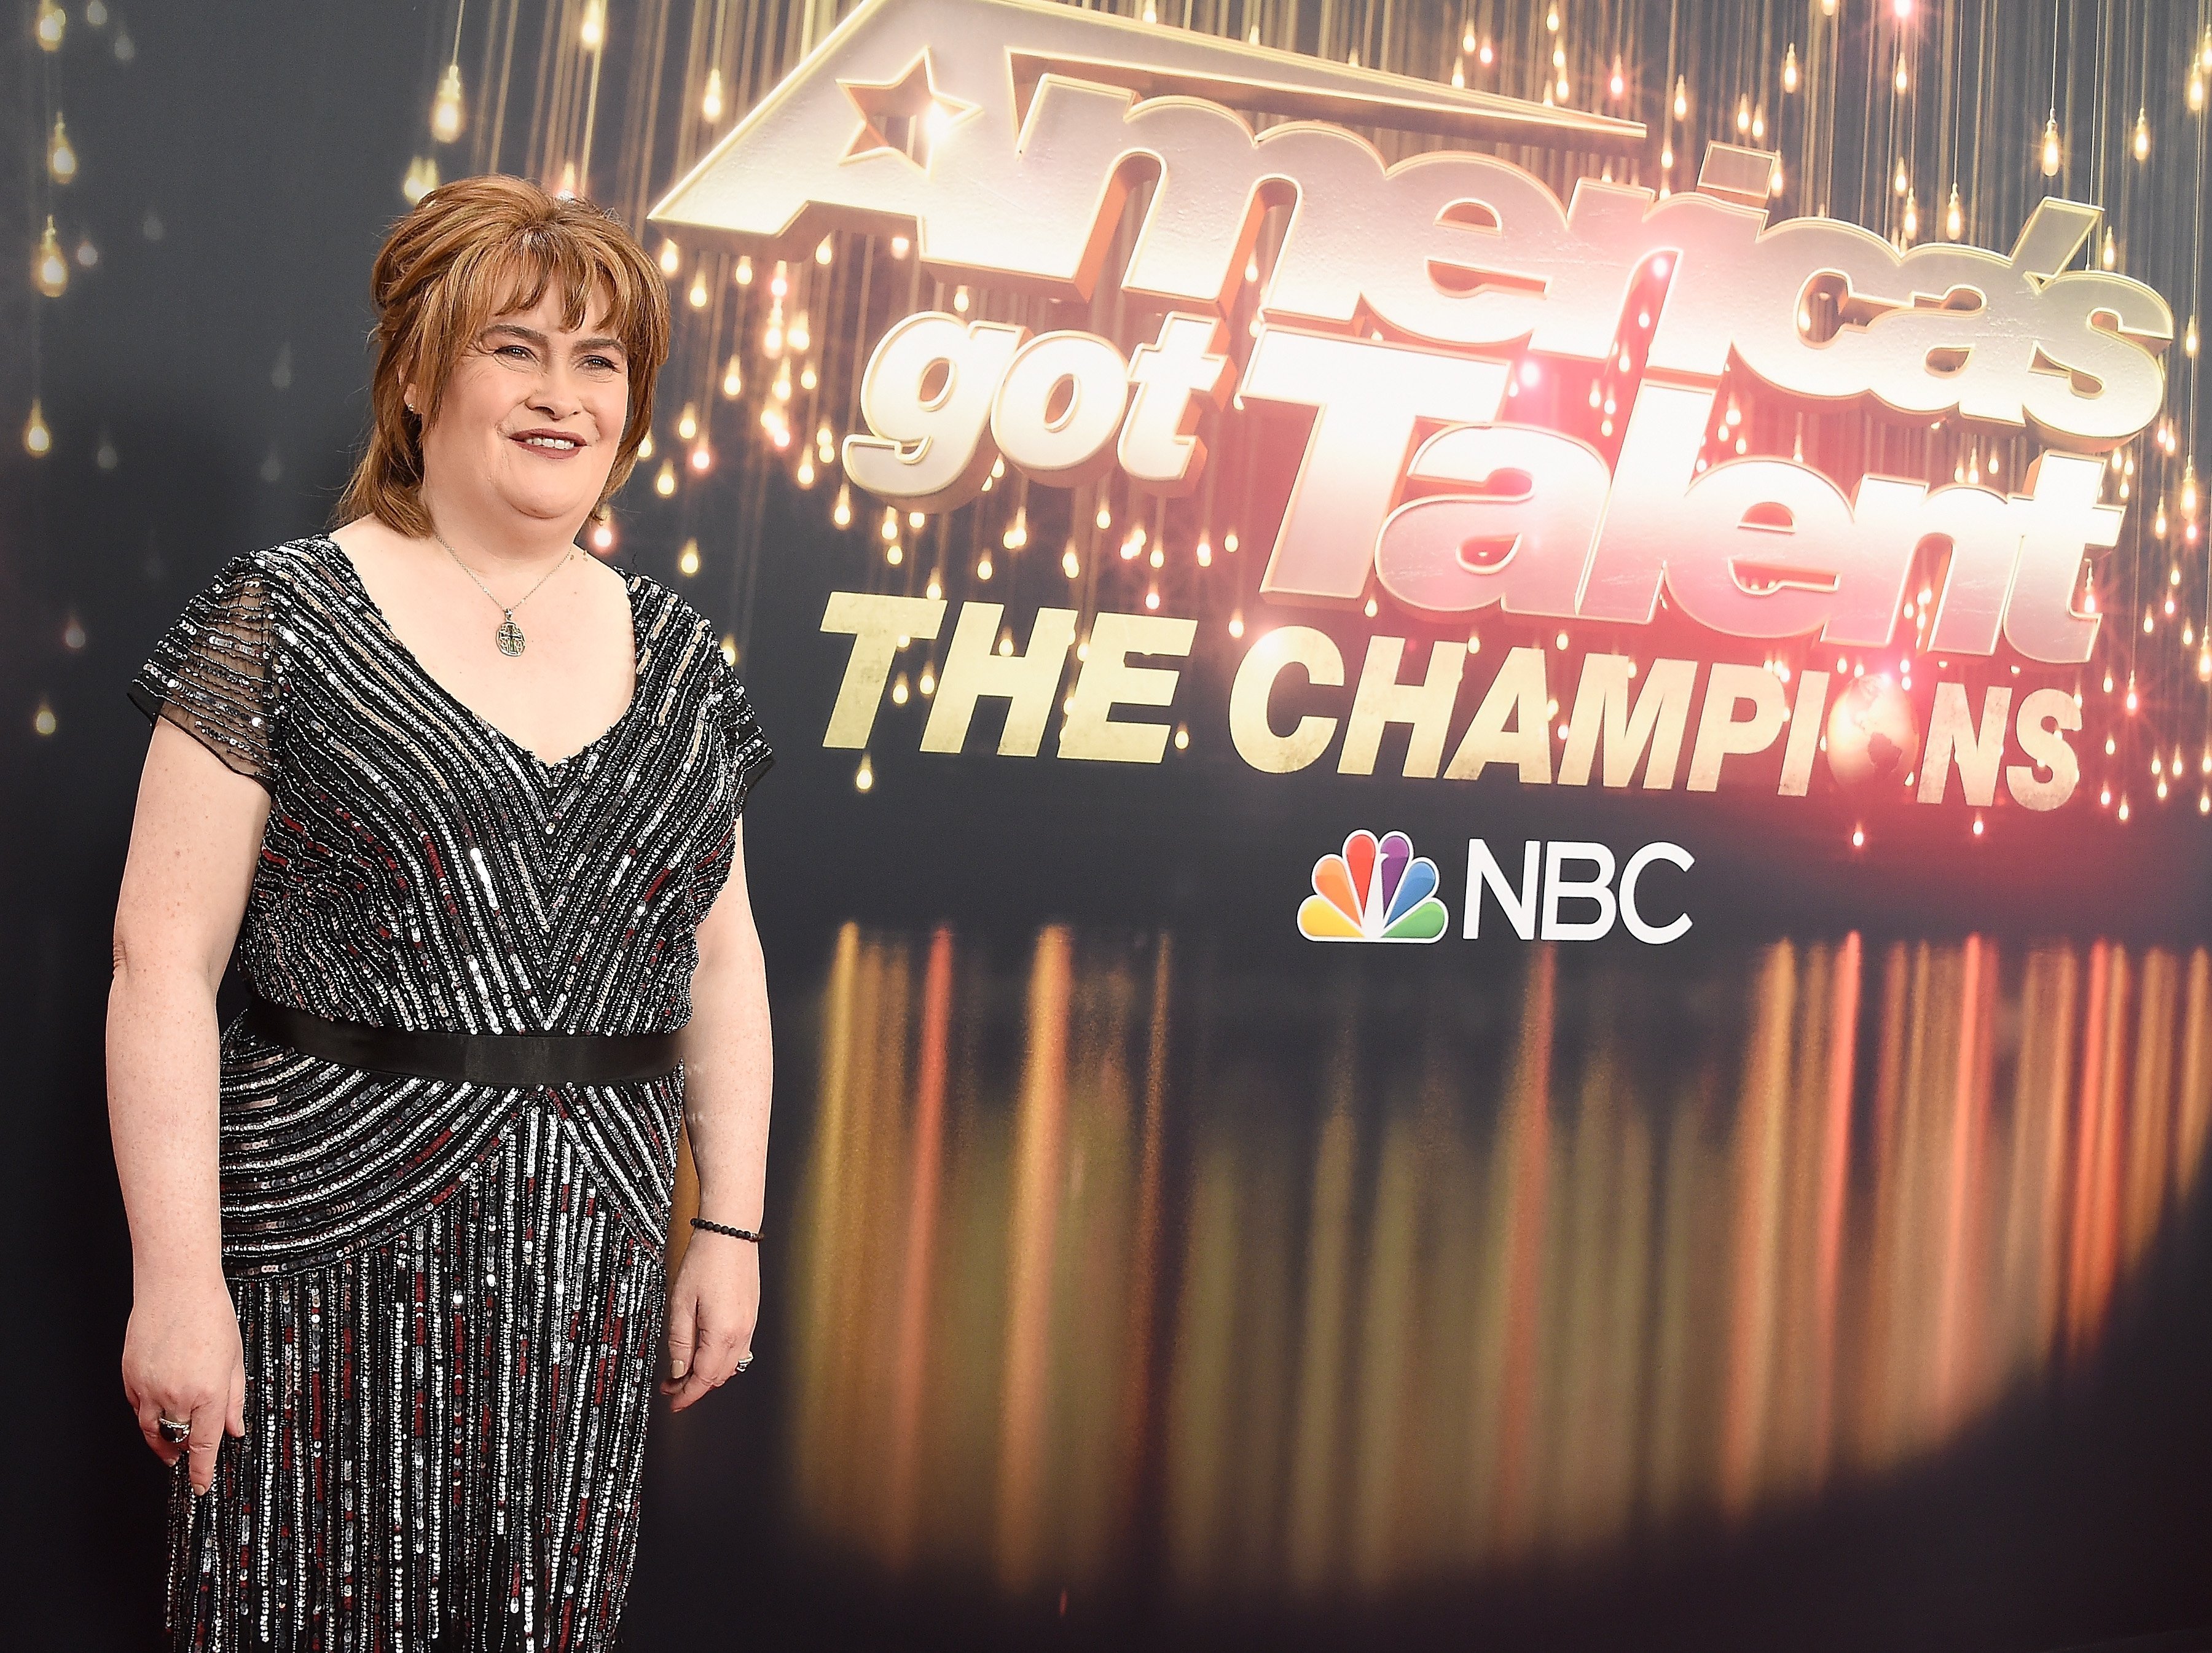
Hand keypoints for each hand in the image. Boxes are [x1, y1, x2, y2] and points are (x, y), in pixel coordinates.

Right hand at [122, 1273, 244, 1494]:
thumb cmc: (210, 1315)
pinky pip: (137, 1407)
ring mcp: (148, 1387)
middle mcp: (176, 1395)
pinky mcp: (129, 1377)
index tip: (199, 1488)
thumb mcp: (235, 1359)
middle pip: (175, 1441)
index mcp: (209, 1392)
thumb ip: (235, 1398)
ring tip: (170, 1445)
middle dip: (181, 1455)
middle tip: (187, 1460)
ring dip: (161, 1441)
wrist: (175, 1287)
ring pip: (150, 1430)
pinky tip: (158, 1410)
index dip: (200, 1472)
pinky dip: (148, 1415)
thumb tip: (234, 1430)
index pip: (203, 1445)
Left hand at [661, 1229, 758, 1411]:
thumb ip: (679, 1341)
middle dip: (694, 1388)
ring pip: (730, 1365)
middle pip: (718, 1376)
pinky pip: (739, 1350)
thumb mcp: (681, 1303)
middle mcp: (741, 1333)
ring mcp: (749, 1324)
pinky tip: (705, 1353)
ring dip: (708, 1375)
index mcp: (722, 1333)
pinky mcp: (751, 1315)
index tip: (673, 1404)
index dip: (686, 1396)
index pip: (703, 1378)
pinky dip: (720, 1360)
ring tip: (684, 1372)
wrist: (731, 1233)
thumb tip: (679, 1370)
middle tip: (671, 1387)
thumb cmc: (706, 1261)